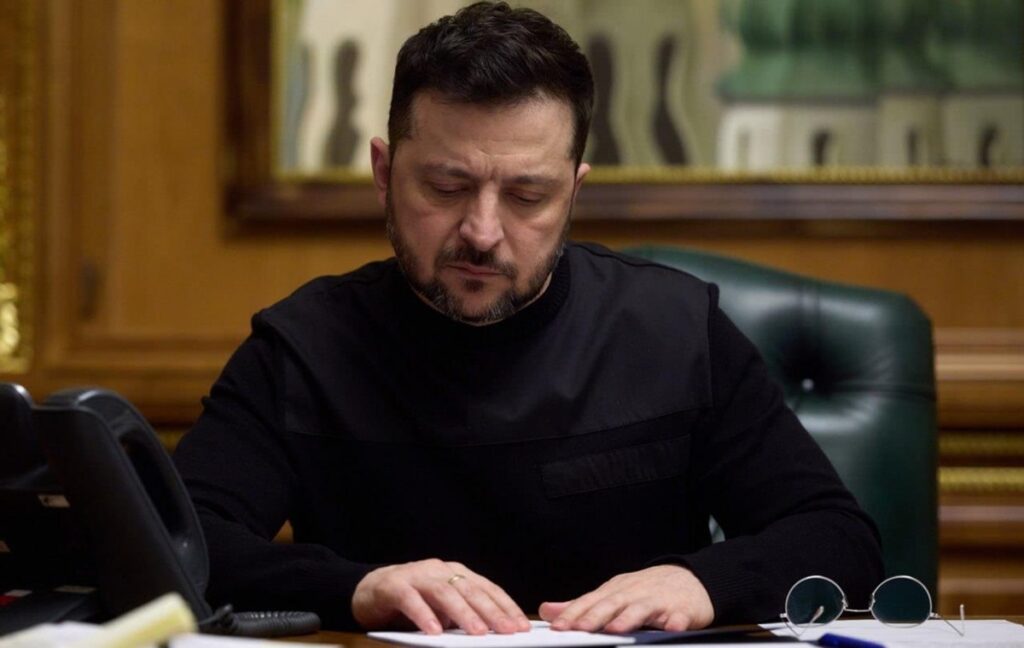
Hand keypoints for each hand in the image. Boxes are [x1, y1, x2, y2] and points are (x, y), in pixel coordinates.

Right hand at [352, 558, 531, 634]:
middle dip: (491, 611)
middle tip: (508, 631)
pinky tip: (433, 632)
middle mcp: (439, 570)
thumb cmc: (411, 601)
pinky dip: (424, 615)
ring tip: (477, 633)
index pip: (486, 588)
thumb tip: (492, 633)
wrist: (369, 590)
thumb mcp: (442, 608)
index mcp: (455, 574)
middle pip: (470, 590)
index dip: (505, 606)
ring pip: (444, 592)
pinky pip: (411, 600)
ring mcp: (416, 575)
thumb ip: (462, 615)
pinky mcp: (394, 586)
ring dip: (463, 613)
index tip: (521, 626)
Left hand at [538, 565, 713, 632]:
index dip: (574, 614)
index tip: (558, 626)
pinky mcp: (681, 609)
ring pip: (641, 608)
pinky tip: (671, 627)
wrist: (689, 579)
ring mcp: (657, 600)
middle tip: (580, 628)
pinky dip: (674, 621)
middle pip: (612, 604)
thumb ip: (582, 606)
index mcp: (614, 591)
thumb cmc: (645, 591)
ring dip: (629, 618)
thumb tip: (548, 610)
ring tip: (616, 629)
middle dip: (595, 616)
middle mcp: (633, 593)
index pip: (590, 602)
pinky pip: (678, 616)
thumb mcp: (612, 595)